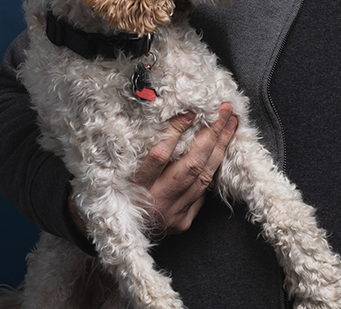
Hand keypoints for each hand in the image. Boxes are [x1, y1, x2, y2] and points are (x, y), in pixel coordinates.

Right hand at [68, 104, 237, 236]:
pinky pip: (201, 194)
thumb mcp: (120, 168)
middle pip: (192, 165)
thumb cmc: (115, 188)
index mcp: (136, 186)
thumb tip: (169, 116)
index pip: (160, 156)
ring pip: (203, 177)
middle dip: (212, 134)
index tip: (191, 111)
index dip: (176, 132)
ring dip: (220, 147)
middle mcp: (156, 201)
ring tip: (231, 124)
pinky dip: (211, 171)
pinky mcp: (181, 223)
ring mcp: (171, 214)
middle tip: (224, 110)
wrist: (109, 230)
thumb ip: (141, 148)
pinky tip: (221, 150)